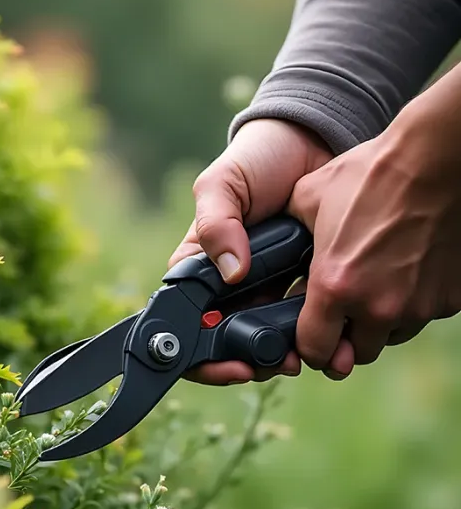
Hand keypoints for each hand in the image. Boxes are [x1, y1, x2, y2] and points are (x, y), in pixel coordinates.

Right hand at [168, 118, 342, 384]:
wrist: (314, 142)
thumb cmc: (258, 160)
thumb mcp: (223, 184)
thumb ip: (216, 224)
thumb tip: (230, 274)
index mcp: (199, 270)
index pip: (187, 326)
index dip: (201, 356)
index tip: (228, 365)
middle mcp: (229, 288)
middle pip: (227, 345)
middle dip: (247, 363)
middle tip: (274, 364)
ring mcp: (266, 292)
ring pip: (264, 341)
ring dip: (279, 356)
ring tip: (298, 358)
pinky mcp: (301, 289)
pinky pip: (301, 324)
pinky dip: (308, 336)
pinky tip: (321, 338)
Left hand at [287, 73, 460, 373]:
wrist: (439, 158)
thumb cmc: (373, 172)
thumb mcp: (309, 197)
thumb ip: (289, 233)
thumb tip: (272, 247)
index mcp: (334, 288)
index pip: (313, 351)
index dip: (308, 345)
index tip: (310, 333)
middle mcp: (377, 307)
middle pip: (354, 354)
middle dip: (345, 337)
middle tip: (344, 311)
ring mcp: (417, 307)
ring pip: (390, 337)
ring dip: (380, 322)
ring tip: (376, 286)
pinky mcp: (449, 300)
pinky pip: (423, 315)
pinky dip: (413, 302)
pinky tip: (407, 270)